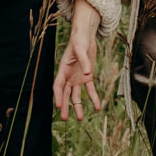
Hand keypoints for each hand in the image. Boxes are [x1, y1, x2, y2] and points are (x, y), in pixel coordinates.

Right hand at [54, 2, 102, 119]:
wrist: (86, 36)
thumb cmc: (79, 40)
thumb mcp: (81, 48)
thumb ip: (84, 61)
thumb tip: (88, 74)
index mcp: (63, 69)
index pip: (58, 85)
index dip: (58, 96)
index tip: (58, 105)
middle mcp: (69, 76)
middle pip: (65, 94)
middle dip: (65, 106)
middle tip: (64, 118)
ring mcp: (78, 78)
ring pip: (76, 96)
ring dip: (78, 107)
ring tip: (80, 119)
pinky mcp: (87, 77)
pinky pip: (90, 90)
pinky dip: (94, 98)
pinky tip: (98, 107)